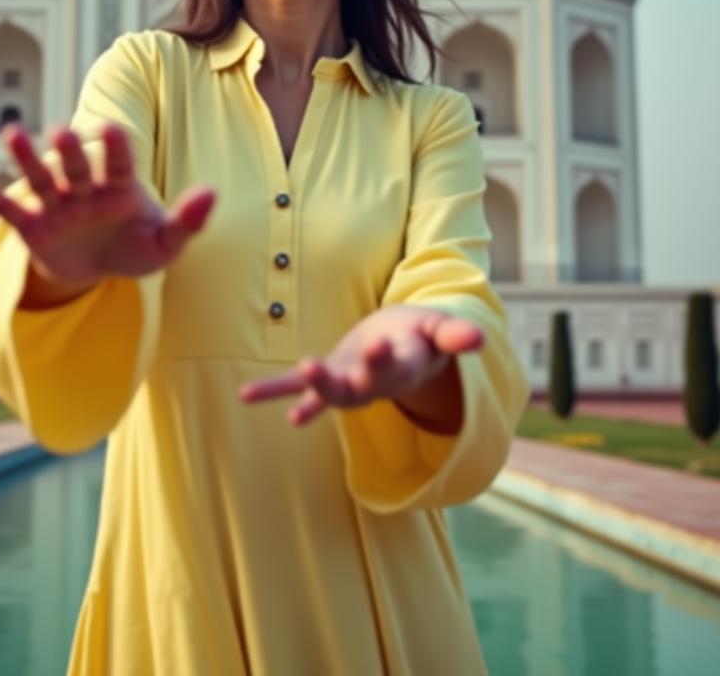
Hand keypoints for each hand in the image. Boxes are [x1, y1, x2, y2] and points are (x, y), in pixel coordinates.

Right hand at [0, 122, 216, 293]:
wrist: (101, 269)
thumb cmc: (135, 248)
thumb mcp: (165, 244)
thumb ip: (187, 220)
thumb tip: (212, 194)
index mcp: (120, 187)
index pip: (119, 163)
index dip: (115, 147)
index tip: (110, 128)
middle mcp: (85, 190)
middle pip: (76, 166)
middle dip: (69, 151)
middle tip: (61, 131)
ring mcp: (57, 207)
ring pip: (40, 178)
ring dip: (25, 158)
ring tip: (10, 133)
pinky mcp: (33, 228)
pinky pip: (8, 209)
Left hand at [238, 306, 483, 427]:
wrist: (404, 348)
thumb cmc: (423, 335)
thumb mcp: (440, 330)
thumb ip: (455, 335)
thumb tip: (480, 338)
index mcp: (403, 366)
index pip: (393, 365)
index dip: (383, 357)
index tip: (378, 344)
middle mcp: (373, 382)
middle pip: (356, 387)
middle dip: (335, 381)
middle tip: (313, 368)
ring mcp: (348, 383)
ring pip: (329, 393)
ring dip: (308, 388)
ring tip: (291, 375)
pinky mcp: (327, 376)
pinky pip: (295, 387)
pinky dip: (273, 391)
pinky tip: (245, 395)